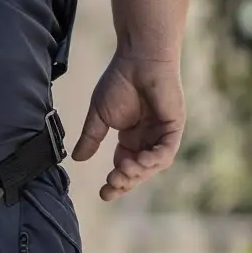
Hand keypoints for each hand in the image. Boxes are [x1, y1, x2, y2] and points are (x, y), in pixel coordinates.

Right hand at [72, 53, 184, 198]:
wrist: (138, 58)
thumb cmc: (119, 81)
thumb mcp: (99, 116)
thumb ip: (91, 138)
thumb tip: (77, 159)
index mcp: (131, 138)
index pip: (124, 167)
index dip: (115, 182)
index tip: (103, 193)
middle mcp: (148, 138)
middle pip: (139, 171)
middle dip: (126, 181)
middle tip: (111, 183)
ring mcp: (162, 133)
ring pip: (153, 165)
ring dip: (138, 173)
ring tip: (122, 171)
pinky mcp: (174, 126)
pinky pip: (167, 151)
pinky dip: (154, 160)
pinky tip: (140, 161)